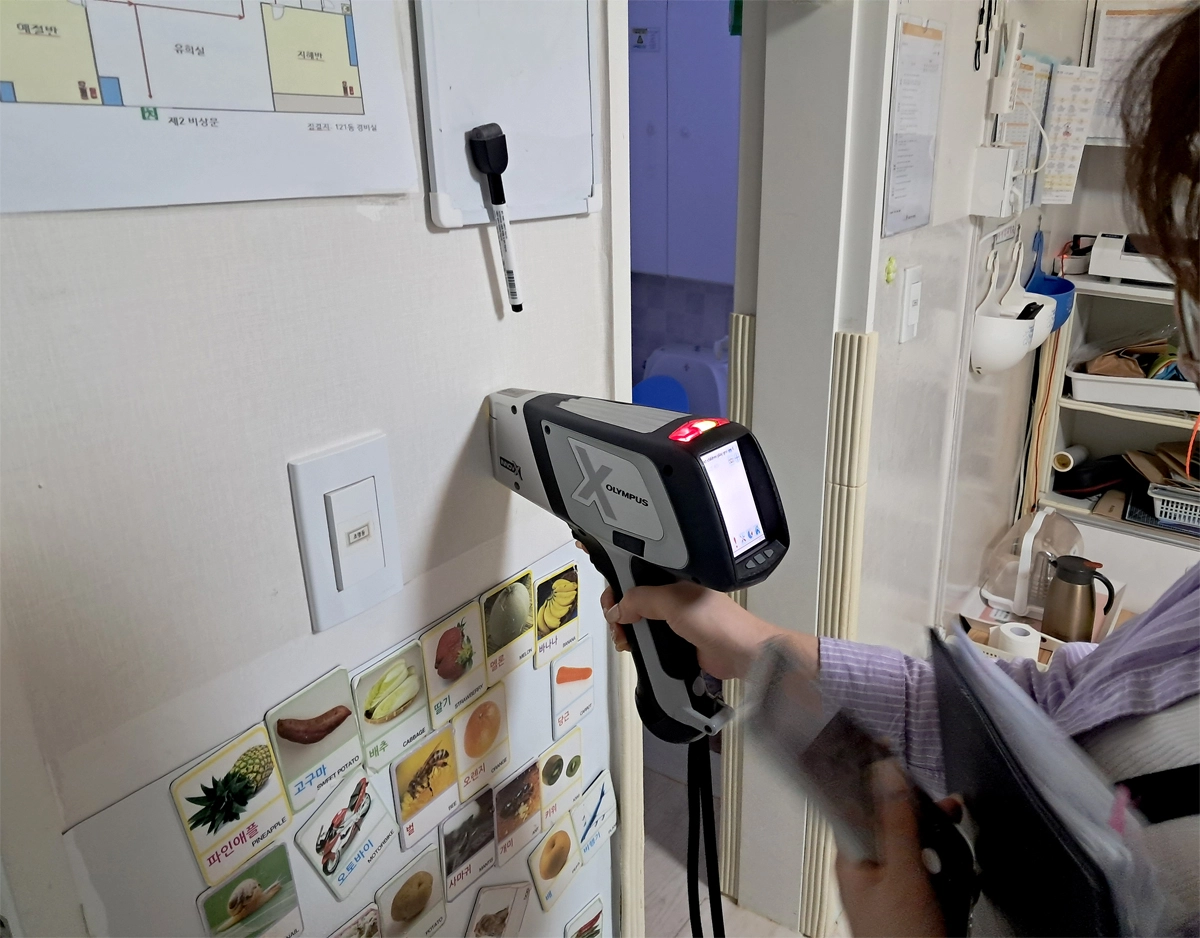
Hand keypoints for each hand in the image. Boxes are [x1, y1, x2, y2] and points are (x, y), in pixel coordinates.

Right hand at [600, 581, 783, 679]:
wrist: (740, 653)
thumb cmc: (720, 622)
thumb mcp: (673, 602)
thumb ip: (641, 600)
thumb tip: (618, 608)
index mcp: (672, 577)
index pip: (636, 572)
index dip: (619, 581)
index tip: (608, 594)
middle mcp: (672, 594)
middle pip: (632, 598)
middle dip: (618, 609)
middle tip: (615, 621)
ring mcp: (673, 617)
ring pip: (637, 619)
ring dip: (625, 628)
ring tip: (624, 637)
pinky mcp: (674, 638)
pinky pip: (646, 637)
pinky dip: (636, 641)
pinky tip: (632, 646)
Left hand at [834, 761, 945, 937]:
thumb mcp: (903, 874)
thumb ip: (896, 822)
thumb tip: (886, 771)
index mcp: (852, 856)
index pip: (854, 800)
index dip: (870, 773)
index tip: (882, 745)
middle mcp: (869, 869)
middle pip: (893, 821)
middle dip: (922, 813)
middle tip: (949, 807)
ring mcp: (894, 888)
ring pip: (918, 848)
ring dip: (942, 846)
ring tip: (960, 854)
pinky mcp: (917, 905)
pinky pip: (934, 875)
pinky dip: (952, 874)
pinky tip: (965, 883)